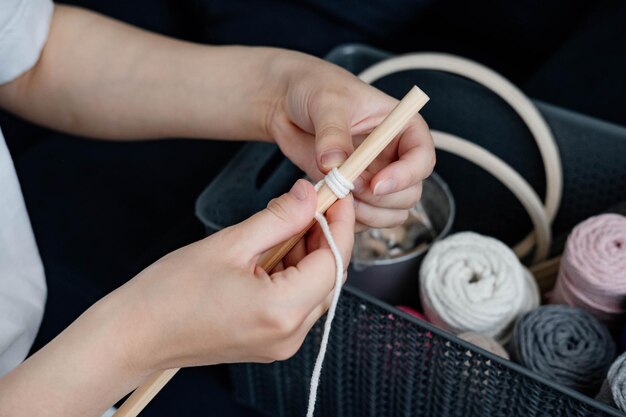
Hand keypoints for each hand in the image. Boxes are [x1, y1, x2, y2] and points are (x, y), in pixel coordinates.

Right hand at [120, 179, 353, 370]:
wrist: (135, 335)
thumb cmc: (169, 294)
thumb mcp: (229, 243)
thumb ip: (279, 218)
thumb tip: (309, 196)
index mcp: (281, 310)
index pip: (334, 259)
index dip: (339, 222)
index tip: (337, 194)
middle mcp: (289, 334)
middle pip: (329, 276)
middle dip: (323, 235)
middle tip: (308, 203)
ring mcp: (281, 344)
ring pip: (315, 289)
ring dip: (307, 254)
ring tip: (281, 227)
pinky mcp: (271, 344)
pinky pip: (298, 304)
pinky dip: (293, 274)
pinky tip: (272, 253)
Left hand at [263, 51, 434, 229]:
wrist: (287, 103)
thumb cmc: (316, 89)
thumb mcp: (326, 102)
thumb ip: (332, 134)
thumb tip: (333, 165)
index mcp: (401, 127)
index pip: (422, 158)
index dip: (405, 175)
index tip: (376, 183)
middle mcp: (394, 156)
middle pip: (410, 194)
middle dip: (381, 199)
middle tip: (347, 187)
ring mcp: (374, 178)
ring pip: (391, 213)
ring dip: (368, 214)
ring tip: (337, 196)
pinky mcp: (353, 194)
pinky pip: (364, 220)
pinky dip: (350, 221)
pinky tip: (329, 206)